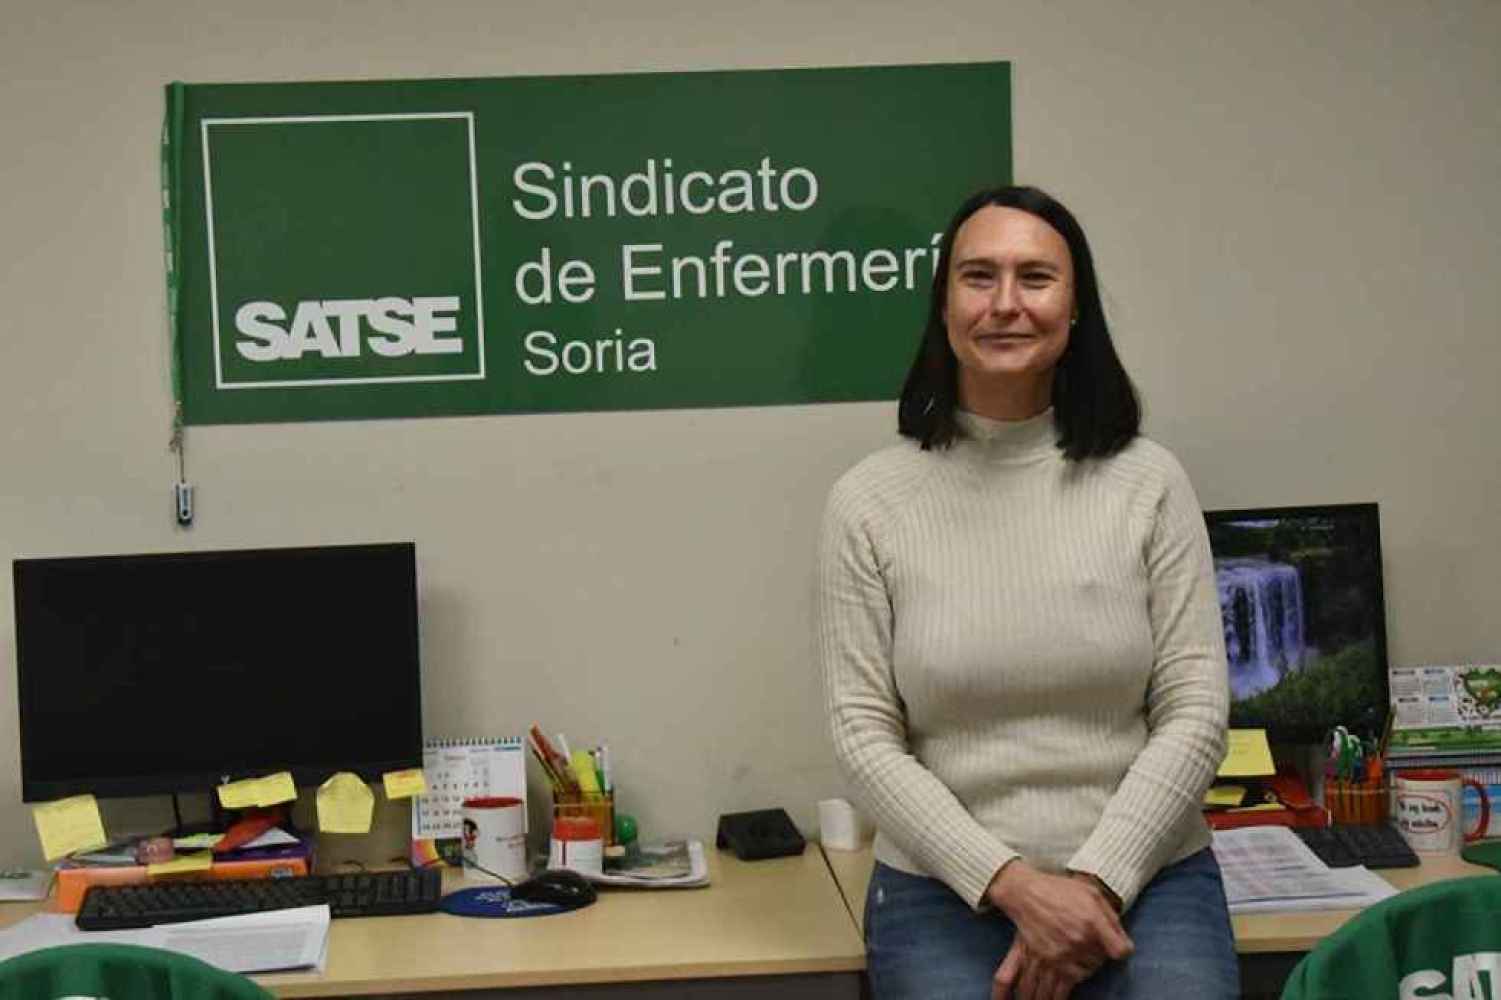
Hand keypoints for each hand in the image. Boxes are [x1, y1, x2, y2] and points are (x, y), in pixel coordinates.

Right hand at [987, 862, 1132, 999]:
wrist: (1025, 893)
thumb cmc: (1059, 889)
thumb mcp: (1092, 893)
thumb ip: (1111, 917)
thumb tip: (1124, 940)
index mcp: (1092, 920)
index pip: (1121, 950)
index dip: (1122, 949)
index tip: (1117, 947)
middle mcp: (1079, 938)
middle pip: (1103, 960)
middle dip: (1100, 952)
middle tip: (1091, 940)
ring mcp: (1063, 951)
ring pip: (1088, 971)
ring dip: (1087, 963)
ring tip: (1080, 949)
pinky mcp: (1049, 959)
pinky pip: (1070, 977)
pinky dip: (1073, 972)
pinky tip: (1069, 961)